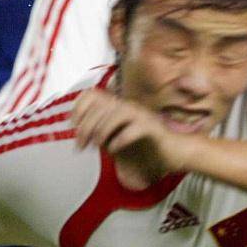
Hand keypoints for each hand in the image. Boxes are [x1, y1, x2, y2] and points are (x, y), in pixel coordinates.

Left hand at [71, 89, 194, 174]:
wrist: (173, 152)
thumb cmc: (144, 145)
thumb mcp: (115, 136)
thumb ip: (99, 131)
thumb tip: (79, 133)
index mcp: (118, 106)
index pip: (92, 94)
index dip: (78, 108)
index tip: (73, 127)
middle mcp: (128, 106)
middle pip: (100, 106)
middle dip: (86, 127)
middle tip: (81, 145)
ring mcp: (141, 115)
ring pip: (116, 114)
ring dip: (102, 131)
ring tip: (98, 146)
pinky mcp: (152, 128)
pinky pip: (132, 130)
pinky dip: (119, 140)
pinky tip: (114, 149)